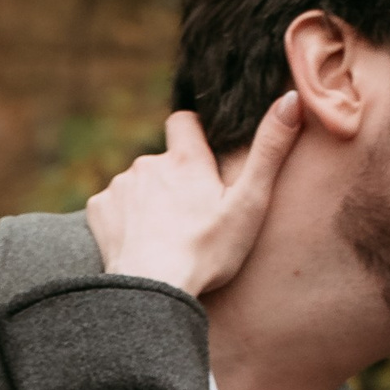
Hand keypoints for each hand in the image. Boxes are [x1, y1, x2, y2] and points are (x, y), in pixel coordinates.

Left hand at [85, 95, 301, 298]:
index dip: (193, 134)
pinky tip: (139, 242)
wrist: (152, 290)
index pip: (183, 121)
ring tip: (164, 234)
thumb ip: (270, 151)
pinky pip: (112, 206)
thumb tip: (291, 99)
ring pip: (137, 184)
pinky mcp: (99, 210)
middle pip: (162, 161)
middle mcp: (149, 163)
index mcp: (186, 159)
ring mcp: (120, 186)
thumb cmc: (206, 252)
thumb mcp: (249, 203)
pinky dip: (123, 220)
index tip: (202, 158)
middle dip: (172, 179)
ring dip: (148, 201)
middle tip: (189, 216)